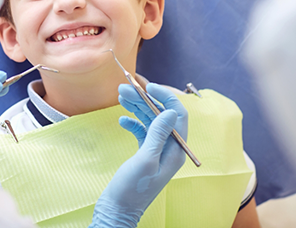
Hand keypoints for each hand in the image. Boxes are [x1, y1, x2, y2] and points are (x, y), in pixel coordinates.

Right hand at [90, 83, 186, 227]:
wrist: (118, 209)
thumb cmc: (132, 189)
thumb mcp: (145, 159)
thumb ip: (158, 134)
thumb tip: (171, 110)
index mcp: (175, 150)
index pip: (178, 115)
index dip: (165, 97)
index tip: (148, 86)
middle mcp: (169, 148)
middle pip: (160, 115)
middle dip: (144, 99)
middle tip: (124, 88)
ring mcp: (156, 150)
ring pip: (149, 120)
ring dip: (136, 107)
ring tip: (120, 95)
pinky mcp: (144, 153)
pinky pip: (141, 131)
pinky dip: (131, 123)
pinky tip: (121, 121)